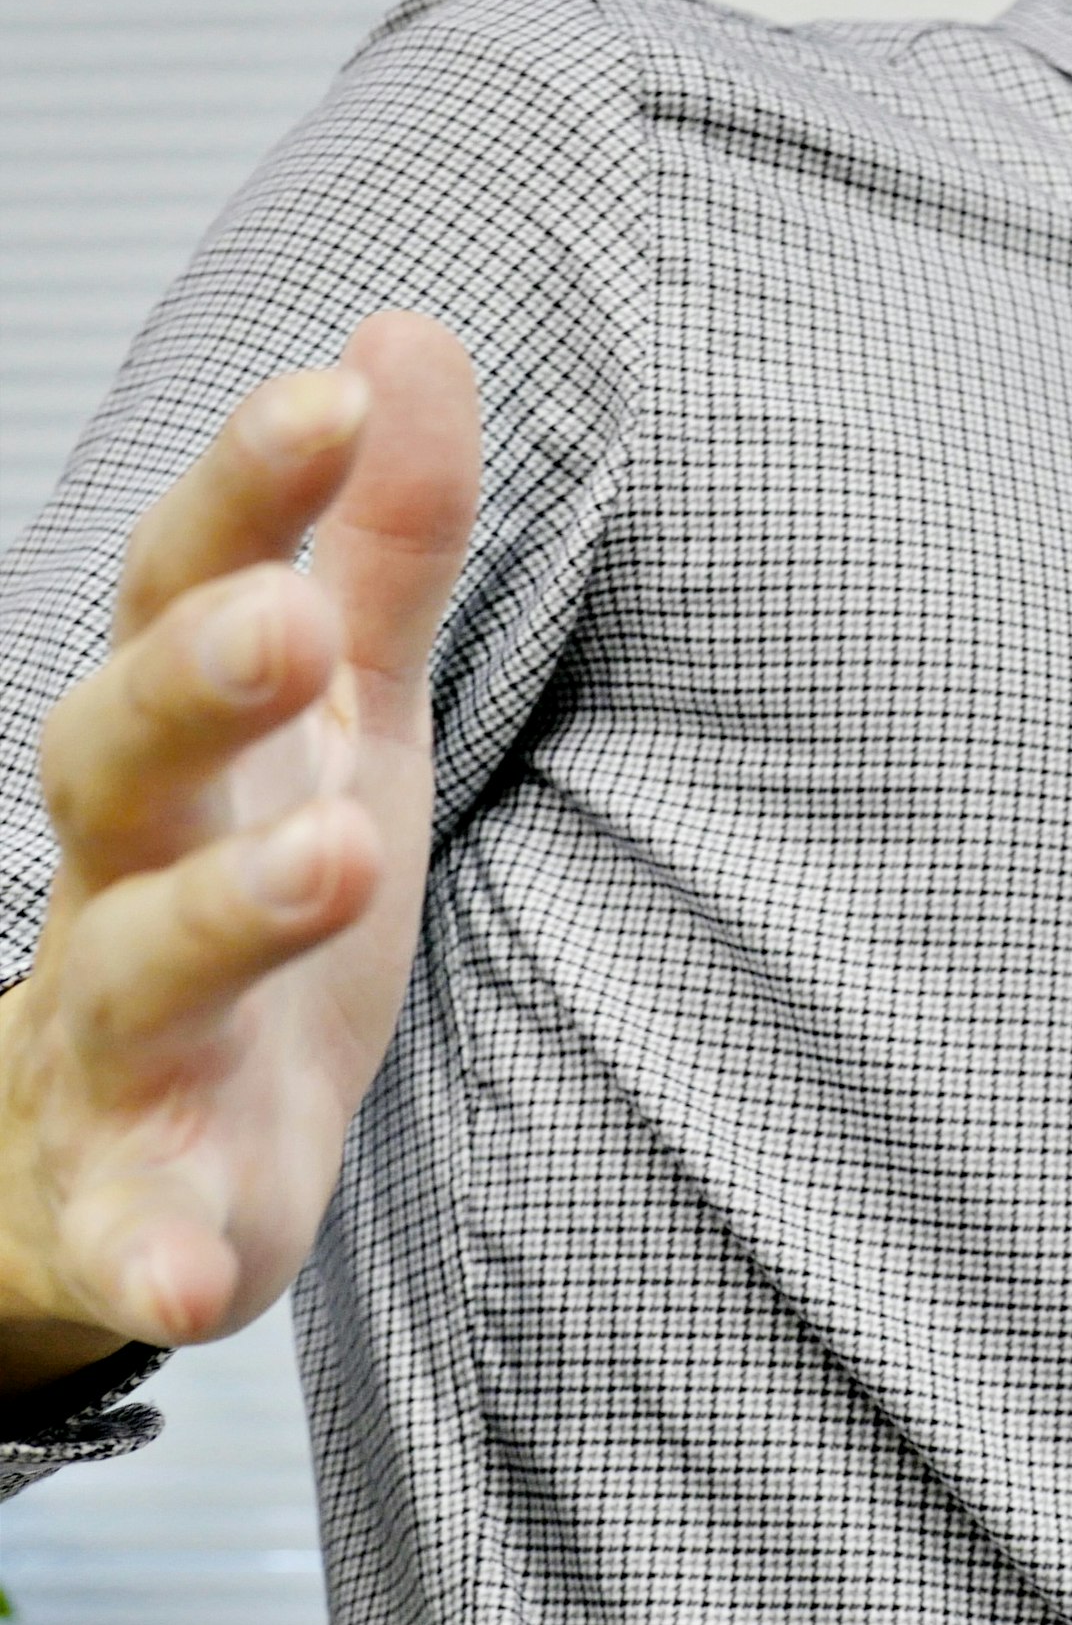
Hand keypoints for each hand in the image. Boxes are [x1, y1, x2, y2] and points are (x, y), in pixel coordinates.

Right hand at [0, 314, 478, 1390]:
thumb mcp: (341, 719)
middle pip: (122, 759)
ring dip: (224, 916)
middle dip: (198, 686)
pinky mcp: (138, 1206)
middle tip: (294, 624)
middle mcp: (123, 877)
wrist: (110, 1140)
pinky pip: (133, 1237)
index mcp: (186, 756)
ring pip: (135, 968)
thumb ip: (381, 550)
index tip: (336, 393)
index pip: (190, 592)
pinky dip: (157, 1259)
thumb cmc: (242, 885)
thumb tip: (406, 337)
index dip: (250, 491)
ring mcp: (119, 1046)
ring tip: (340, 861)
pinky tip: (194, 1287)